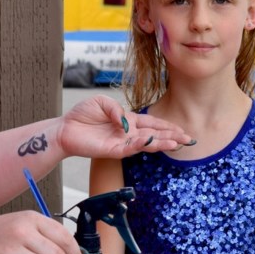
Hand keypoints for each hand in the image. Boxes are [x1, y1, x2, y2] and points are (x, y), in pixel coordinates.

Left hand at [56, 95, 192, 158]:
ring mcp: (122, 143)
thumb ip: (117, 109)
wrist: (66, 129)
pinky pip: (130, 148)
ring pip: (147, 143)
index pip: (152, 123)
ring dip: (162, 142)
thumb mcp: (102, 102)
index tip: (182, 130)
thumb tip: (127, 122)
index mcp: (129, 120)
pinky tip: (152, 141)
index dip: (167, 126)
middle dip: (172, 137)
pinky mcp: (113, 150)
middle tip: (188, 139)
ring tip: (177, 143)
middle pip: (155, 135)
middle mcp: (129, 133)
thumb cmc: (83, 115)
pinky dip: (141, 144)